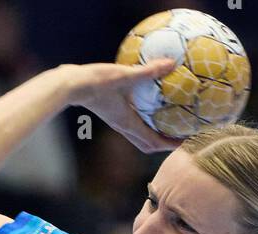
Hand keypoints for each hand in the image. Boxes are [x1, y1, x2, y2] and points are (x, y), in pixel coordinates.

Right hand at [64, 59, 182, 152]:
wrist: (72, 84)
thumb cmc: (97, 81)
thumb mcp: (125, 74)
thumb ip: (148, 71)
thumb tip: (170, 63)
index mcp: (128, 123)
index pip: (153, 142)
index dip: (170, 145)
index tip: (185, 142)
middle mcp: (123, 127)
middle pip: (146, 145)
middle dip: (163, 145)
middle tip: (179, 137)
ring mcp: (117, 122)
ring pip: (139, 137)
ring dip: (154, 136)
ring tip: (167, 125)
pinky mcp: (112, 113)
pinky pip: (132, 123)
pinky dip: (144, 121)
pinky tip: (148, 105)